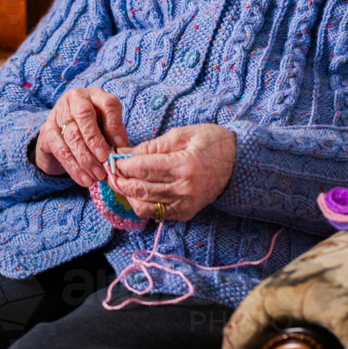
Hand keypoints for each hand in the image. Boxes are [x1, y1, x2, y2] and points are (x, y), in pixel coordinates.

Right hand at [35, 87, 127, 185]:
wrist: (62, 136)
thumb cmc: (92, 129)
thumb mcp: (106, 128)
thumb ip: (114, 135)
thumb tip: (123, 150)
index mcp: (95, 95)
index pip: (108, 104)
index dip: (115, 125)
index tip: (120, 146)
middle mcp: (75, 99)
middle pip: (85, 116)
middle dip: (96, 140)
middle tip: (104, 159)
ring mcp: (58, 113)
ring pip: (72, 135)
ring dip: (86, 158)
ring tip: (97, 175)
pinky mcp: (46, 131)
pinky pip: (61, 150)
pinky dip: (74, 167)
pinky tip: (84, 179)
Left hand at [107, 124, 236, 221]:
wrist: (239, 162)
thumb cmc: (213, 142)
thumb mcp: (183, 135)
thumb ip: (153, 146)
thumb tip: (126, 153)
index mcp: (184, 165)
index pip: (142, 168)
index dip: (122, 165)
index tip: (111, 160)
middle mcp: (184, 189)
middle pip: (140, 188)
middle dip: (119, 180)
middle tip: (108, 172)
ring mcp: (185, 204)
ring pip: (144, 205)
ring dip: (127, 194)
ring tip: (119, 182)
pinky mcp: (186, 213)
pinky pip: (156, 213)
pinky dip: (142, 204)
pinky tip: (136, 193)